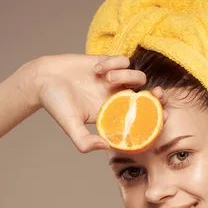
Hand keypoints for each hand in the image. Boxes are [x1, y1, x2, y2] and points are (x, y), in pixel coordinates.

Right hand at [24, 54, 167, 153]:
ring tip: (105, 78)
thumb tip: (106, 146)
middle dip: (156, 96)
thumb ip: (84, 142)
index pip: (140, 119)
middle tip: (155, 94)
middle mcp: (116, 98)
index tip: (164, 116)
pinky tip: (97, 68)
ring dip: (126, 76)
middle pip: (148, 97)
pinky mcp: (108, 62)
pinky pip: (124, 61)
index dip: (155, 118)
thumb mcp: (70, 126)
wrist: (43, 79)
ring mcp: (114, 80)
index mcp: (113, 115)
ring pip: (137, 77)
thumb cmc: (56, 104)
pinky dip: (114, 63)